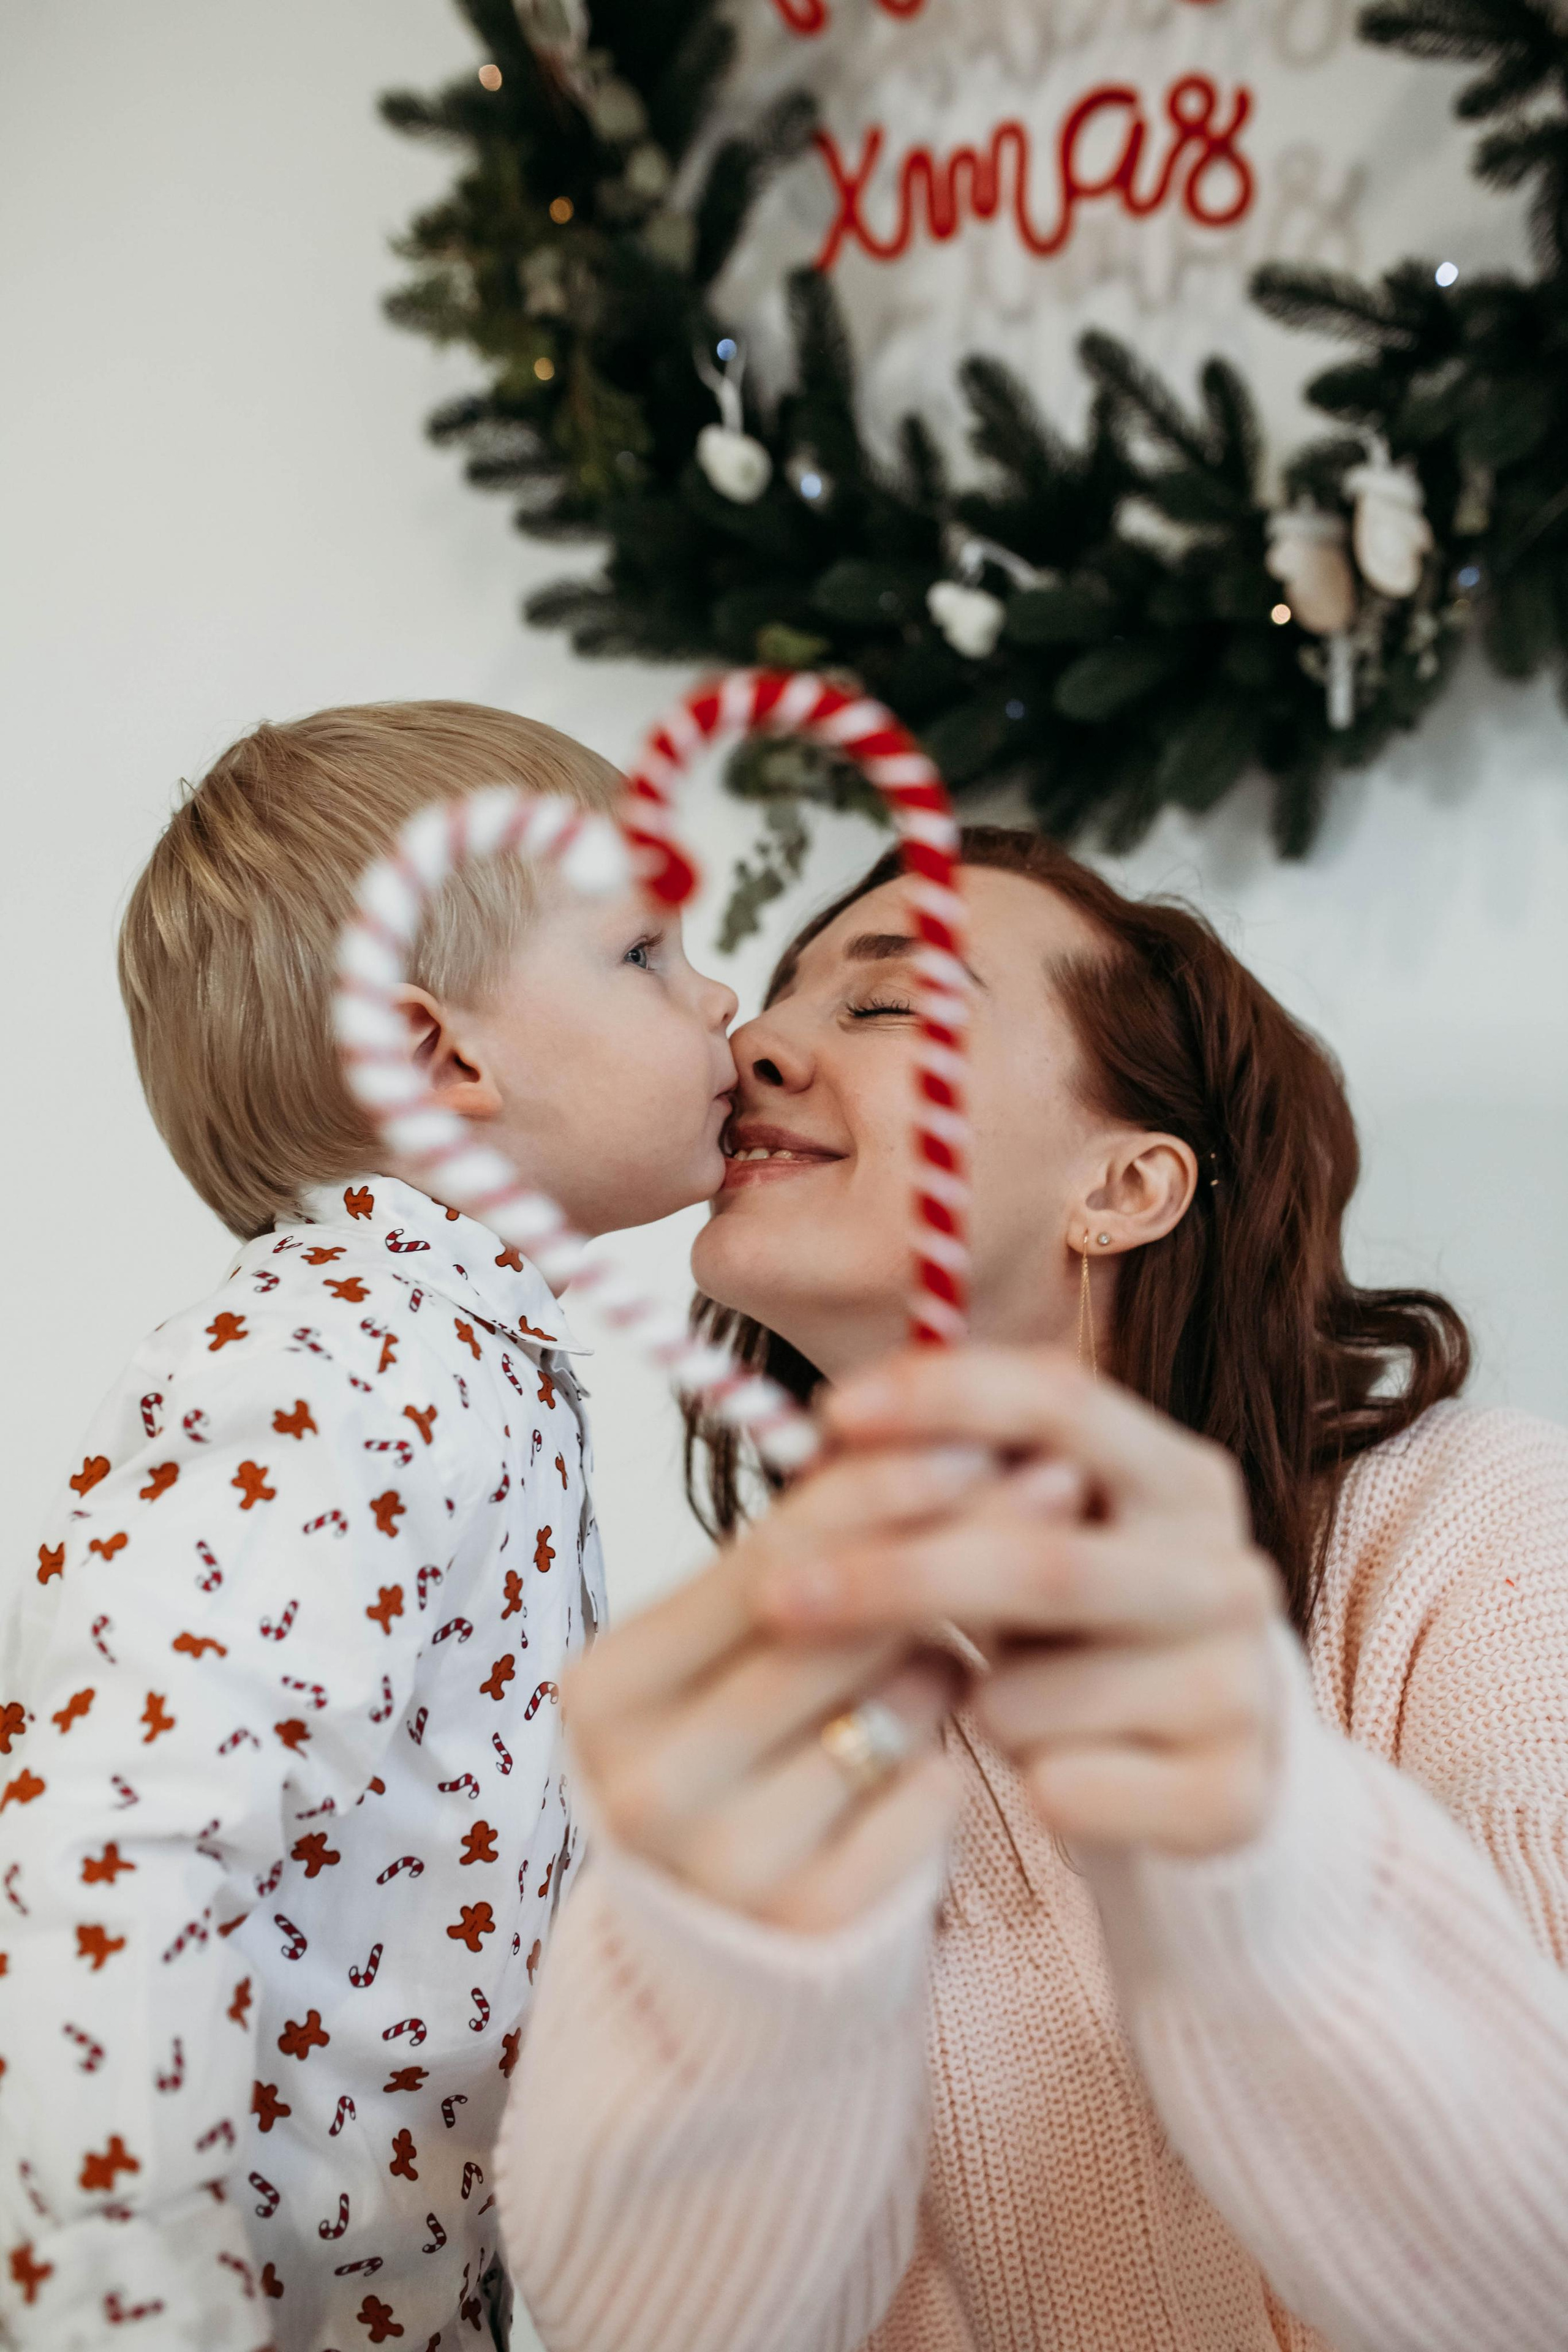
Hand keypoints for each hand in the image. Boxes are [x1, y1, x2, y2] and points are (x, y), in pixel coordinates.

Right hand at [563, 1443, 1000, 1931]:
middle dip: (951, 1546)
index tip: (977, 1439)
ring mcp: (720, 1867)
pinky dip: (947, 1761)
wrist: (731, 1935)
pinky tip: (945, 1749)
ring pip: (887, 1713)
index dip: (875, 1492)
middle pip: (829, 1631)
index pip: (761, 1561)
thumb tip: (940, 1432)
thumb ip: (806, 1553)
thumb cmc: (747, 1745)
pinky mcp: (805, 1927)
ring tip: (965, 1644)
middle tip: (1054, 1487)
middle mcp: (644, 1783)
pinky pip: (924, 1800)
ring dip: (948, 1662)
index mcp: (608, 1689)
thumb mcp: (742, 1645)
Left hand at [753, 1348, 1283, 1857]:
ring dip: (972, 1704)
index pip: (1064, 1399)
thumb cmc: (1077, 1642)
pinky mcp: (1233, 1797)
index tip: (829, 1415)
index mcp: (1184, 1478)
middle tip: (779, 1595)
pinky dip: (1020, 1785)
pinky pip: (1068, 1790)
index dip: (944, 1397)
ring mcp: (1244, 1687)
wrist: (1192, 1784)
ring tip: (983, 1705)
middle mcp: (1232, 1569)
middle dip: (897, 1574)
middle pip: (1044, 1557)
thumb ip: (964, 1489)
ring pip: (1040, 1692)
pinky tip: (1040, 1777)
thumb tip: (830, 1442)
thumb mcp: (1032, 1545)